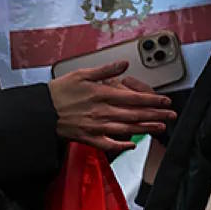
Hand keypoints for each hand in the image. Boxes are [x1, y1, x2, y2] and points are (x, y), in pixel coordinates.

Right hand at [50, 61, 175, 153]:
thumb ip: (106, 70)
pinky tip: (132, 145)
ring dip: (145, 128)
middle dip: (156, 114)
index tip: (166, 101)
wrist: (40, 111)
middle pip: (135, 114)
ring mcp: (96, 126)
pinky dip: (121, 146)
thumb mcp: (82, 74)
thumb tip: (123, 64)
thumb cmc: (59, 92)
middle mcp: (102, 112)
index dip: (153, 100)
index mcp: (102, 95)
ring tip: (160, 127)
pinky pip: (108, 144)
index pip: (135, 98)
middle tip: (171, 115)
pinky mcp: (88, 137)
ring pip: (126, 128)